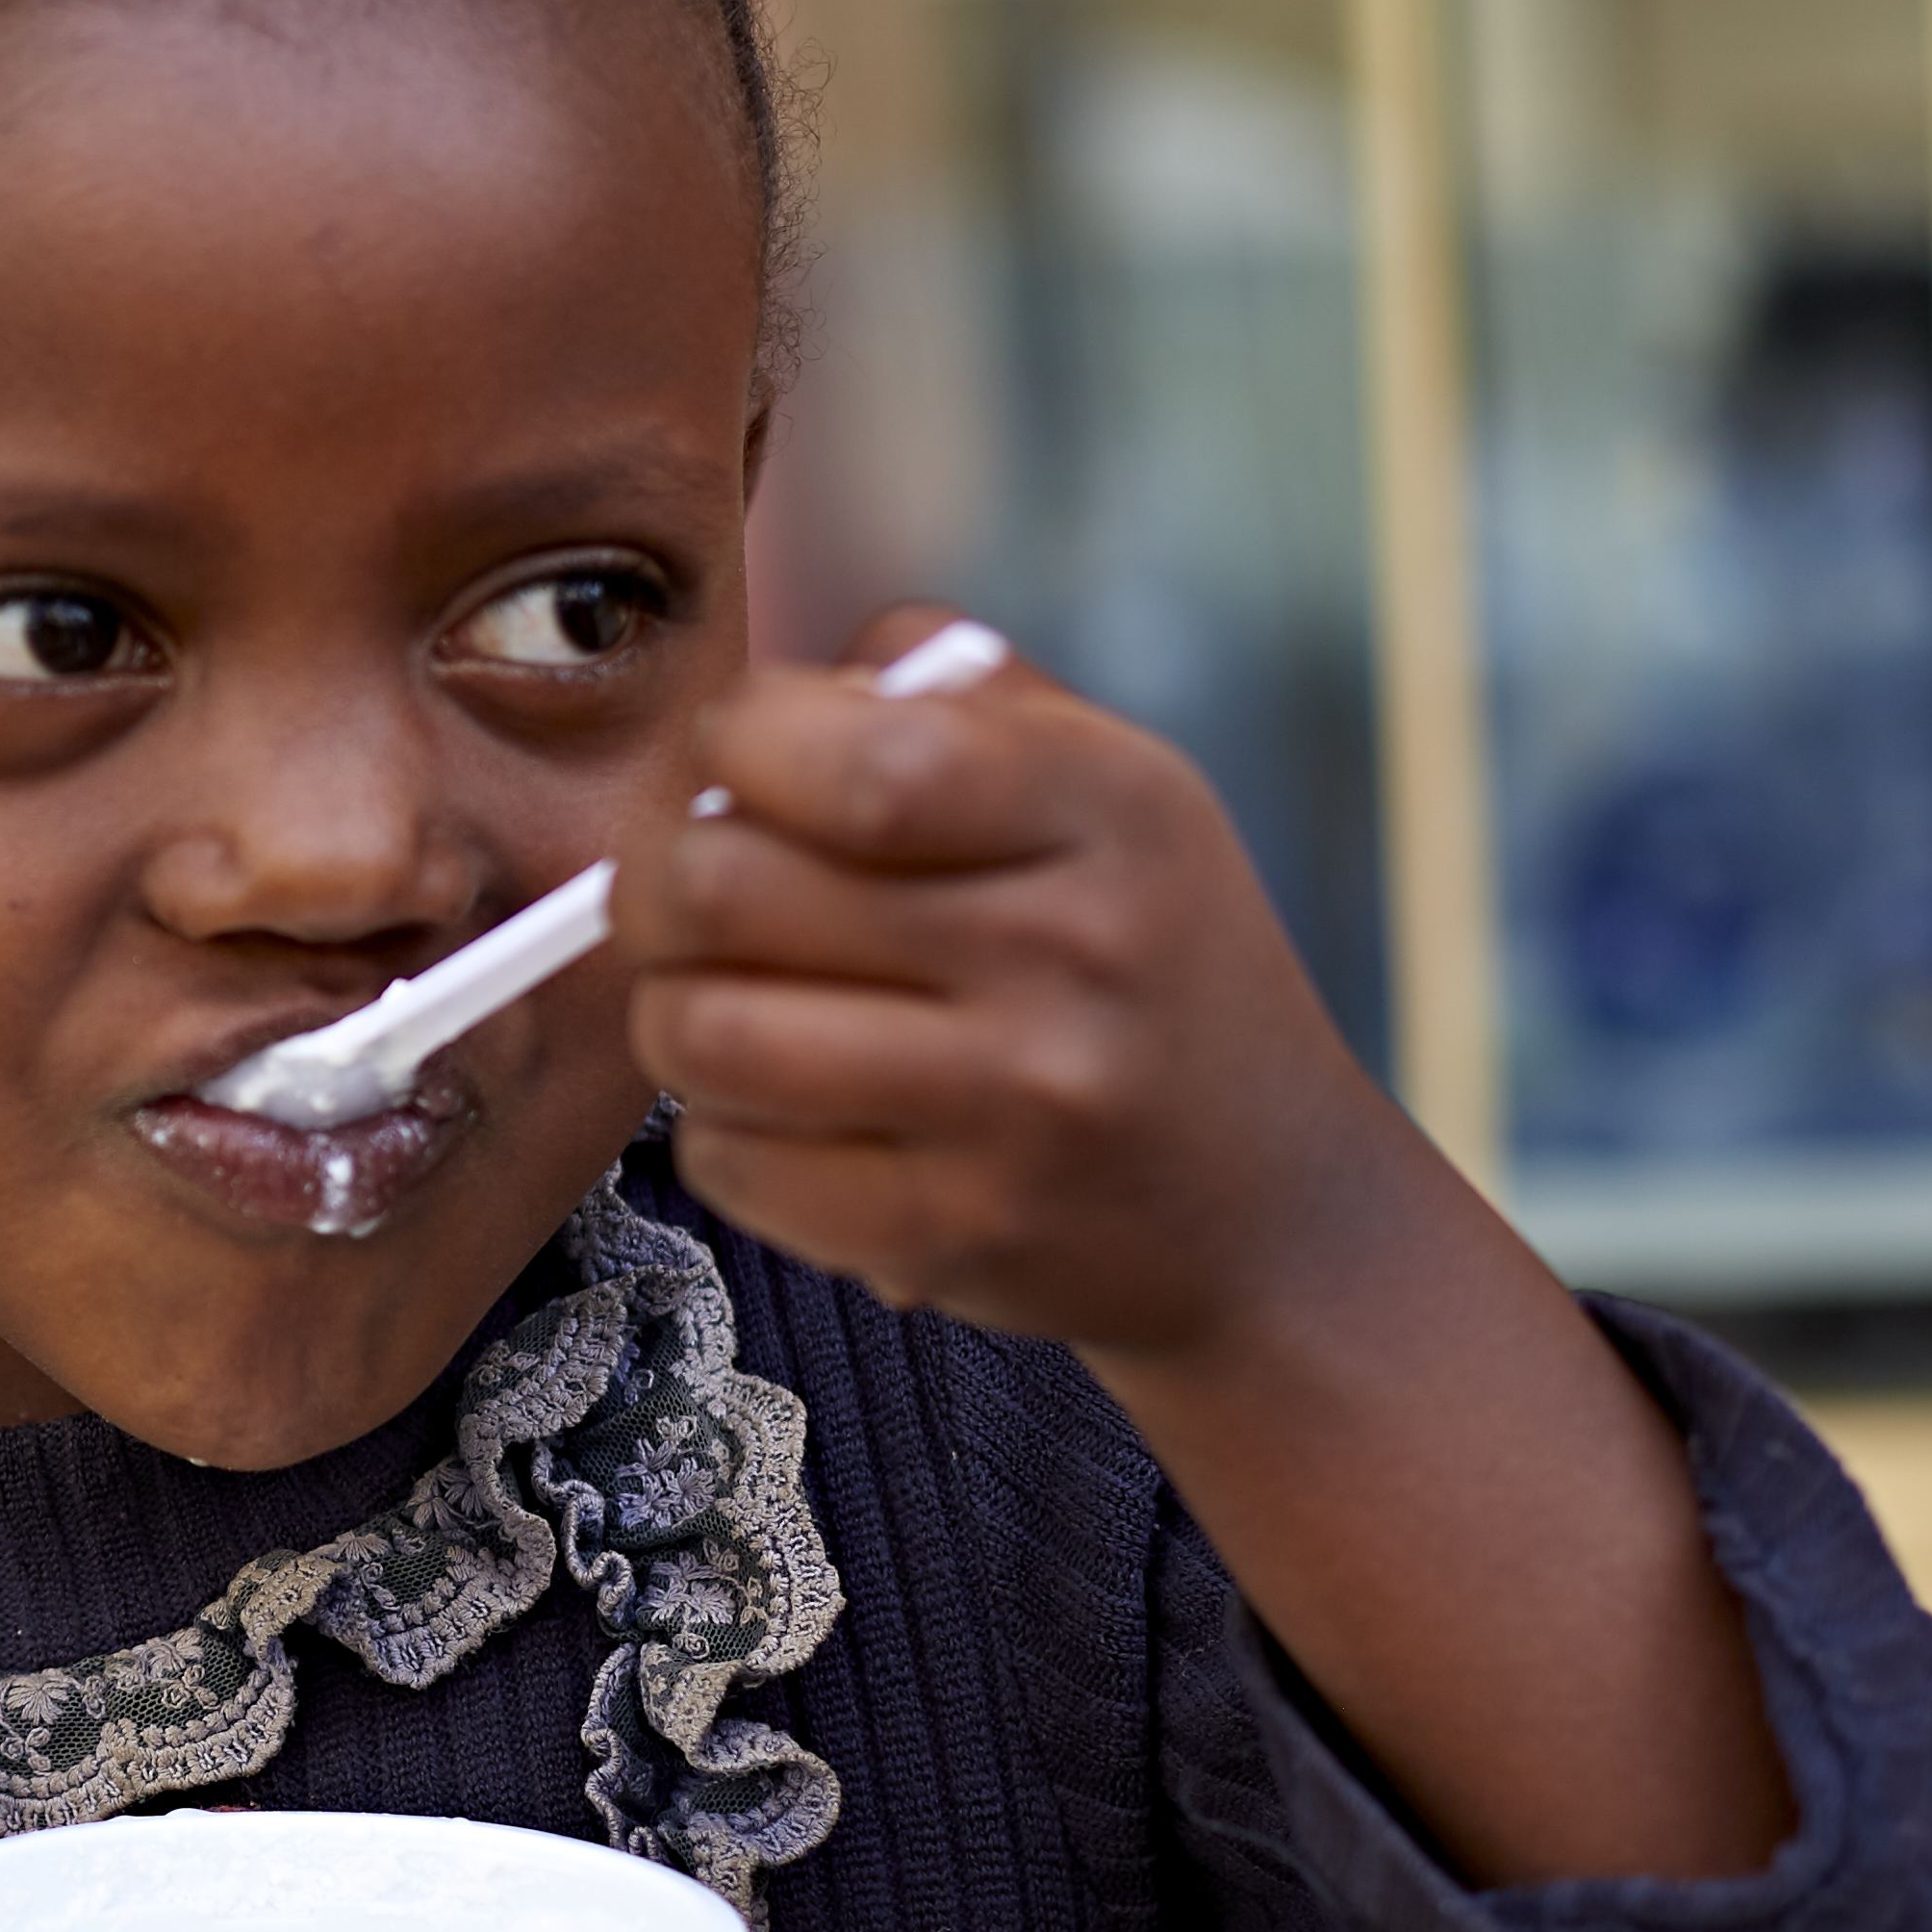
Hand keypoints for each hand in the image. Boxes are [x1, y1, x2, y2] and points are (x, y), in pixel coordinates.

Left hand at [622, 606, 1406, 1354]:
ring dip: (675, 1013)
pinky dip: (722, 1129)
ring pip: (699, 1030)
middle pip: (721, 887)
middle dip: (660, 884)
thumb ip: (944, 697)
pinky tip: (789, 1110)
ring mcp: (1014, 1108)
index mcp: (1105, 806)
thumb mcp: (1108, 788)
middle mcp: (1069, 952)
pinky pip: (728, 1159)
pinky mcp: (950, 1234)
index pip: (847, 755)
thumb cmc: (1141, 960)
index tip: (740, 768)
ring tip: (729, 1003)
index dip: (737, 745)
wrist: (1271, 1209)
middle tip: (692, 899)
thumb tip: (766, 702)